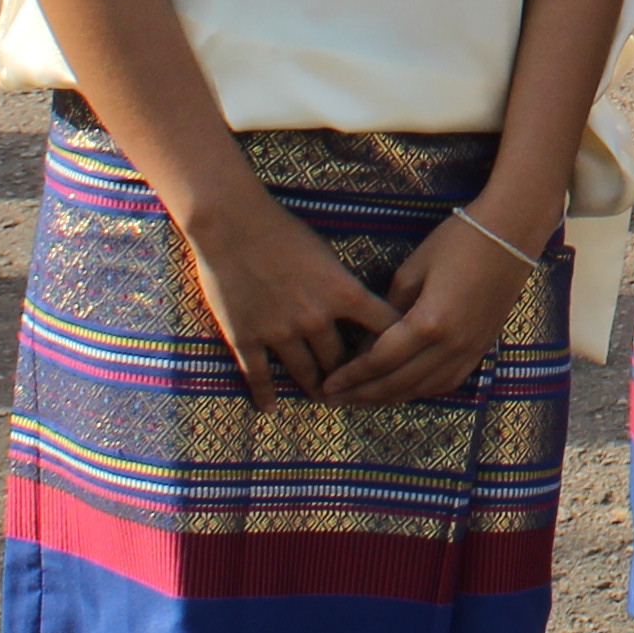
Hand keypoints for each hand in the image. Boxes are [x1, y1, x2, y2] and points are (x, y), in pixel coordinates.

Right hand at [180, 194, 397, 405]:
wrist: (232, 225)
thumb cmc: (282, 229)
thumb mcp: (326, 254)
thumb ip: (342, 285)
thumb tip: (358, 307)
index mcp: (343, 293)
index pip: (384, 327)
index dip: (396, 346)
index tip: (401, 358)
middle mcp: (316, 319)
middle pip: (343, 359)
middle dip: (351, 375)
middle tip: (357, 388)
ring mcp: (280, 332)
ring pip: (306, 372)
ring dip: (317, 388)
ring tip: (324, 398)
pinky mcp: (247, 338)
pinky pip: (259, 375)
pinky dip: (265, 395)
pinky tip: (270, 408)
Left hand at [326, 206, 541, 404]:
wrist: (511, 234)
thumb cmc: (458, 241)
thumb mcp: (412, 269)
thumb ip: (387, 310)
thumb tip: (368, 343)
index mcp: (428, 323)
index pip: (380, 361)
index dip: (352, 376)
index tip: (329, 384)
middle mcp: (450, 345)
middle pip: (399, 382)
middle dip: (363, 394)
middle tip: (335, 399)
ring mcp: (470, 350)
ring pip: (423, 389)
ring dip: (390, 398)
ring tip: (363, 399)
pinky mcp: (482, 348)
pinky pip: (447, 382)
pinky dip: (421, 390)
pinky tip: (403, 390)